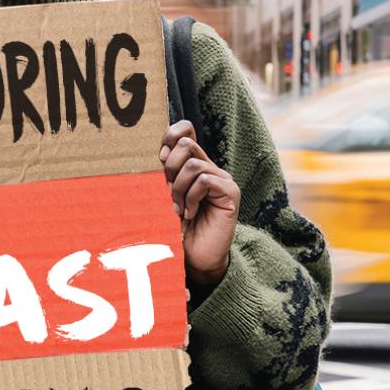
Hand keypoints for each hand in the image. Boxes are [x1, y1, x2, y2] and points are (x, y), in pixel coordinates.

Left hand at [162, 121, 238, 291]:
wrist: (195, 259)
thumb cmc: (177, 230)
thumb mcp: (164, 197)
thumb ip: (165, 174)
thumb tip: (162, 152)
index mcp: (193, 165)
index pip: (185, 130)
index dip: (170, 136)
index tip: (159, 160)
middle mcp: (210, 168)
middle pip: (186, 143)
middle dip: (169, 168)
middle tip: (168, 194)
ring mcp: (222, 179)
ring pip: (193, 163)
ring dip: (179, 189)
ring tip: (179, 209)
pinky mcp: (230, 193)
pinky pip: (205, 180)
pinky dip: (191, 197)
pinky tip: (190, 214)